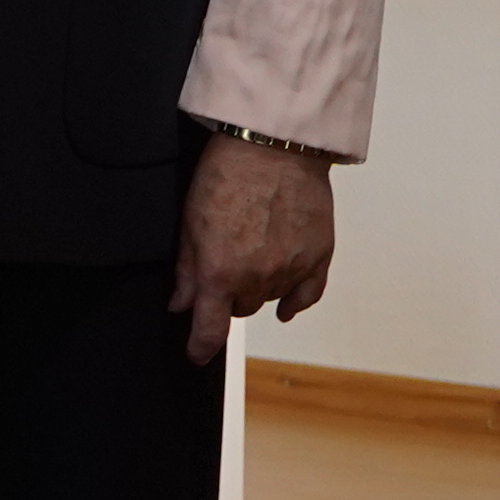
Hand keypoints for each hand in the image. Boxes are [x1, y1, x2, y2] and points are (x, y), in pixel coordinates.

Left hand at [172, 134, 335, 365]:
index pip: (210, 329)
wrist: (274, 145)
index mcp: (221, 272)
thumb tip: (180, 306)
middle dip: (228, 295)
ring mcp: (292, 269)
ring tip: (253, 255)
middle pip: (240, 308)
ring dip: (258, 288)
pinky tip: (285, 304)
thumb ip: (187, 271)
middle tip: (224, 265)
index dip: (200, 347)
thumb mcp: (190, 221)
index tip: (196, 354)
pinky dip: (295, 301)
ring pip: (270, 298)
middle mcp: (258, 278)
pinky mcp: (319, 255)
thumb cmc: (225, 175)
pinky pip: (307, 295)